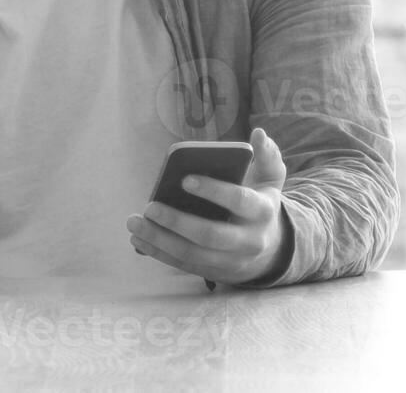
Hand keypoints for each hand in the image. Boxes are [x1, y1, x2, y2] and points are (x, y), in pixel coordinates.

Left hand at [127, 127, 291, 285]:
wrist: (272, 250)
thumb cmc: (261, 204)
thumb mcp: (271, 180)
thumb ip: (267, 155)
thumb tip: (258, 133)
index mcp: (262, 211)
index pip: (239, 201)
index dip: (213, 190)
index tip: (184, 179)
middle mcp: (249, 240)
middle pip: (210, 235)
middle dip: (177, 221)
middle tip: (149, 206)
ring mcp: (231, 260)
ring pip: (192, 255)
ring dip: (159, 240)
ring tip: (133, 223)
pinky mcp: (214, 271)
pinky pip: (183, 265)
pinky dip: (158, 253)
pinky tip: (137, 240)